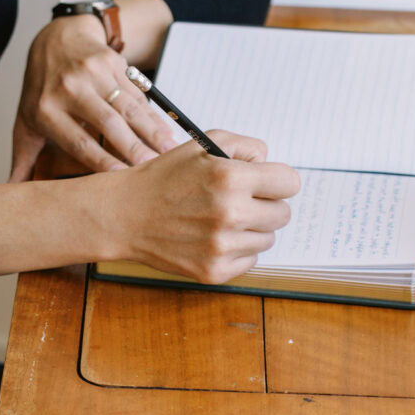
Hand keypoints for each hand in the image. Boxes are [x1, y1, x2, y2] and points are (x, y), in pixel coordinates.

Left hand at [10, 15, 178, 181]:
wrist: (56, 39)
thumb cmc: (41, 89)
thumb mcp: (25, 122)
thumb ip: (22, 160)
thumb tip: (11, 193)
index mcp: (46, 110)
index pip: (78, 141)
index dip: (101, 160)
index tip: (122, 178)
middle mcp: (70, 89)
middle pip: (108, 124)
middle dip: (135, 149)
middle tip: (155, 170)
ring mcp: (93, 73)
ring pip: (129, 108)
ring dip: (152, 132)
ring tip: (171, 153)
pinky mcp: (112, 63)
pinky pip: (137, 94)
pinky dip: (154, 115)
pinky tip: (167, 132)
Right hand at [108, 130, 300, 283]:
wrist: (125, 215)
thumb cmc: (165, 177)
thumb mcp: (204, 143)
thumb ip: (247, 147)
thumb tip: (271, 166)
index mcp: (231, 178)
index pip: (290, 182)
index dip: (276, 180)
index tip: (263, 183)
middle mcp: (230, 214)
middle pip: (283, 214)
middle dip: (266, 205)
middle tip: (239, 201)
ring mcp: (222, 247)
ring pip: (267, 239)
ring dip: (250, 229)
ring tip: (219, 219)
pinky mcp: (214, 271)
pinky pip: (250, 261)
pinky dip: (237, 250)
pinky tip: (212, 237)